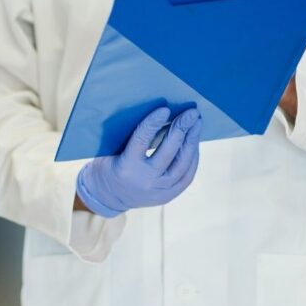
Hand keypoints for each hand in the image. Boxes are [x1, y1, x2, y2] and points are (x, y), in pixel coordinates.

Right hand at [76, 107, 202, 217]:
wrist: (109, 196)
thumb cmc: (110, 164)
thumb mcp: (113, 149)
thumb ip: (132, 136)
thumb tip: (159, 115)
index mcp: (126, 166)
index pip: (141, 140)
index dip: (153, 123)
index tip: (164, 109)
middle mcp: (144, 180)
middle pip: (168, 152)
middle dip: (181, 129)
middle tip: (191, 112)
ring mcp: (158, 191)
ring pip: (182, 164)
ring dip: (192, 141)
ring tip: (196, 124)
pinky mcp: (167, 196)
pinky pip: (186, 176)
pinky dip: (192, 157)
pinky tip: (194, 142)